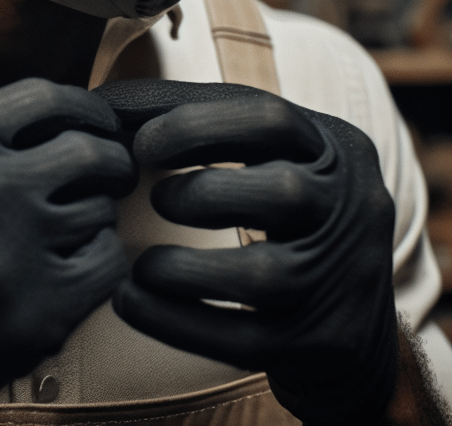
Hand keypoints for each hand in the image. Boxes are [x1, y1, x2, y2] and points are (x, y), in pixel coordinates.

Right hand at [0, 78, 135, 425]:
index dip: (88, 109)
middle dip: (109, 161)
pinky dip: (94, 264)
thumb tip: (68, 119)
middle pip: (88, 150)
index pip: (46, 97)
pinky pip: (105, 265)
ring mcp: (5, 254)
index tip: (100, 124)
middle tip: (107, 176)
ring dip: (92, 217)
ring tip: (56, 234)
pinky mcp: (32, 317)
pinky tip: (60, 271)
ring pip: (100, 210)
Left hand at [95, 79, 397, 424]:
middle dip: (198, 191)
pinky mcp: (315, 346)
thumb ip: (200, 123)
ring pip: (262, 275)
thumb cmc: (284, 212)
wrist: (351, 326)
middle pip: (282, 193)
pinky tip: (130, 300)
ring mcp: (339, 282)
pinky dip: (174, 320)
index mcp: (334, 149)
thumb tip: (100, 103)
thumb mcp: (268, 153)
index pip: (268, 116)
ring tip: (143, 264)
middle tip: (154, 199)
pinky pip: (238, 338)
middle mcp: (351, 211)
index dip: (194, 123)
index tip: (140, 140)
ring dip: (182, 267)